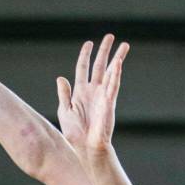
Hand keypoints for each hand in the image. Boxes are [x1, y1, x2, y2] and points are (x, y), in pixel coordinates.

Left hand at [57, 34, 128, 151]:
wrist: (85, 147)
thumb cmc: (74, 133)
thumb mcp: (64, 111)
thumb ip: (64, 94)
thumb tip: (60, 78)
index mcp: (81, 92)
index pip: (83, 68)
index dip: (85, 55)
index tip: (89, 43)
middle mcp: (93, 91)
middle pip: (100, 66)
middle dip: (105, 51)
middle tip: (110, 37)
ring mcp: (102, 96)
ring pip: (110, 73)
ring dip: (117, 59)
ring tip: (124, 46)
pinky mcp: (109, 103)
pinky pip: (113, 86)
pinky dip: (115, 75)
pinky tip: (118, 64)